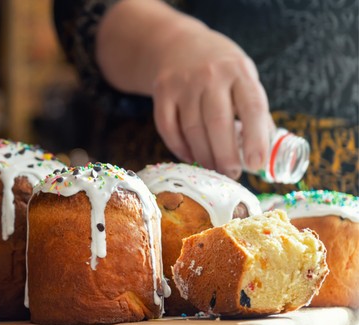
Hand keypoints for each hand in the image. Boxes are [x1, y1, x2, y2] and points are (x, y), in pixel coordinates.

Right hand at [96, 0, 274, 178]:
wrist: (178, 45)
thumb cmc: (220, 69)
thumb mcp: (243, 77)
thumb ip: (253, 110)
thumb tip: (267, 153)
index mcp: (239, 71)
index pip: (252, 107)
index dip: (256, 138)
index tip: (257, 164)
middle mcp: (210, 75)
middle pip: (218, 122)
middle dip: (226, 155)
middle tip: (232, 174)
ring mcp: (183, 83)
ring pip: (192, 129)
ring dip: (204, 156)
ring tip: (214, 170)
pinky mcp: (162, 92)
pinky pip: (168, 128)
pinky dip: (180, 148)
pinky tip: (191, 157)